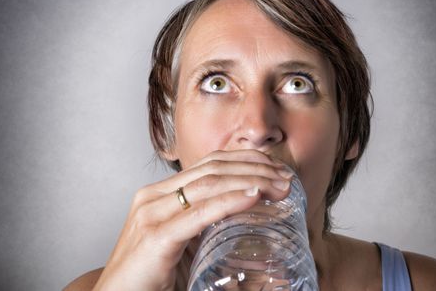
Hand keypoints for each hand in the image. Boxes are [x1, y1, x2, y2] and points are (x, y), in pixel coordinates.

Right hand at [93, 149, 293, 290]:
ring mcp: (152, 213)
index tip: (275, 168)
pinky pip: (200, 213)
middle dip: (254, 168)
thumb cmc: (150, 275)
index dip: (245, 160)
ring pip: (209, 183)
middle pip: (212, 168)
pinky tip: (254, 195)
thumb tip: (254, 229)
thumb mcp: (185, 243)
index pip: (209, 164)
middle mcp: (154, 196)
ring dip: (251, 180)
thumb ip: (209, 228)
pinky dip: (230, 201)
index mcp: (160, 193)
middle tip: (285, 177)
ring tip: (279, 185)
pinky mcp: (156, 236)